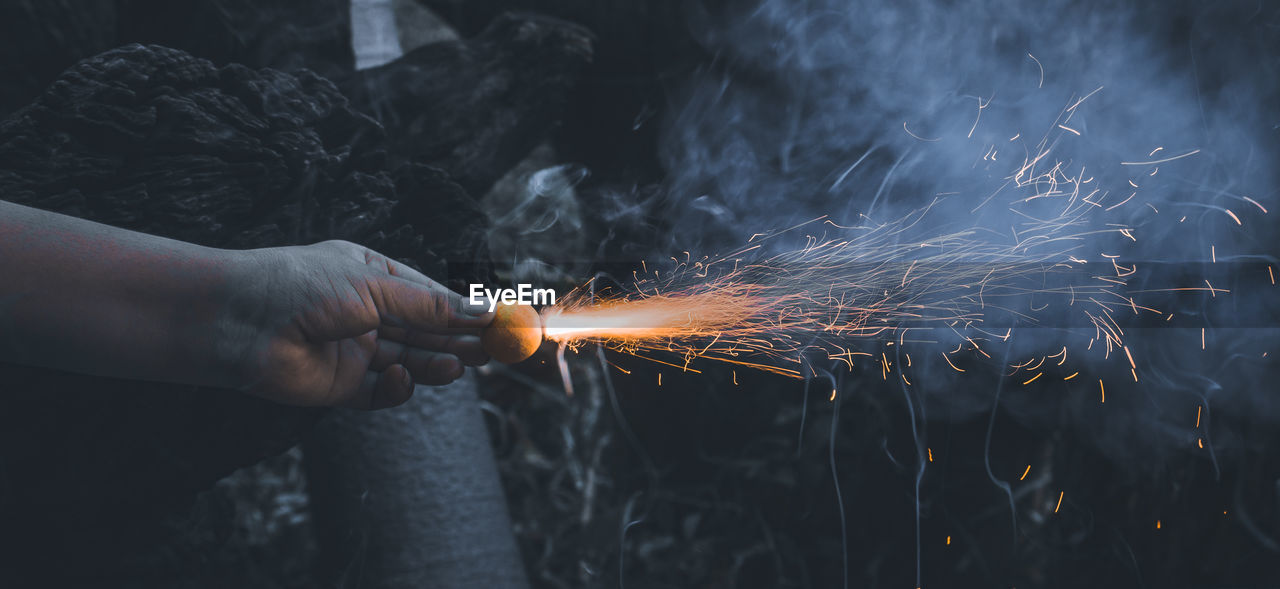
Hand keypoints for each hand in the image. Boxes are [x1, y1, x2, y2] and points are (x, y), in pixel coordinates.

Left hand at [220, 240, 491, 408]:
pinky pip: (382, 391)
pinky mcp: (340, 386)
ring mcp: (353, 350)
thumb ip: (428, 305)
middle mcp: (365, 312)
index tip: (501, 319)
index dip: (465, 308)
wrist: (239, 323)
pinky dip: (398, 387)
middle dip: (460, 339)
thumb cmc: (300, 286)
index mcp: (371, 275)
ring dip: (437, 364)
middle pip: (425, 331)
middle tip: (496, 349)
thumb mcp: (374, 287)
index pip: (430, 294)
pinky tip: (403, 376)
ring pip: (409, 360)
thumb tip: (480, 310)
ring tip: (463, 364)